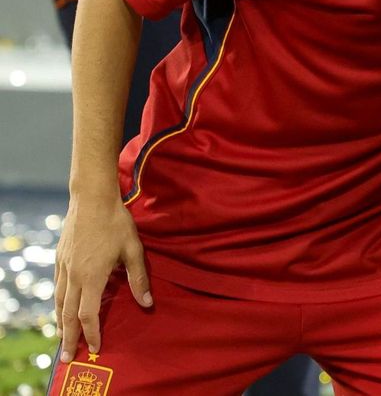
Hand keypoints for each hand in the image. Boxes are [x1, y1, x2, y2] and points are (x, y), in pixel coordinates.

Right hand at [55, 190, 150, 357]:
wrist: (91, 199)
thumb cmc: (116, 223)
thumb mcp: (133, 250)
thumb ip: (139, 279)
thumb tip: (147, 303)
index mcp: (91, 276)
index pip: (88, 314)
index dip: (92, 333)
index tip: (95, 348)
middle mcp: (73, 276)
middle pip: (68, 315)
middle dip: (69, 338)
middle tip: (67, 358)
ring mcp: (64, 267)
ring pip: (59, 302)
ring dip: (61, 323)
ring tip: (63, 338)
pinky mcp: (60, 259)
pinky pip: (57, 289)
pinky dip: (58, 305)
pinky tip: (62, 309)